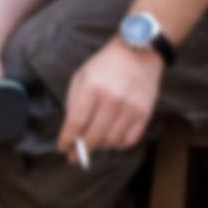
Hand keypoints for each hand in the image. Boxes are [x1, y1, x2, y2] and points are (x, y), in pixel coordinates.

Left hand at [57, 37, 163, 164]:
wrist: (138, 53)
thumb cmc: (104, 65)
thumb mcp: (81, 76)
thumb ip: (74, 101)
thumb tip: (71, 129)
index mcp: (91, 89)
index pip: (76, 123)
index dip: (67, 139)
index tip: (62, 148)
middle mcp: (111, 101)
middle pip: (94, 136)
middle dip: (82, 148)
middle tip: (75, 154)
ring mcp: (130, 109)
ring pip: (111, 141)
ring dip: (100, 146)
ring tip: (94, 141)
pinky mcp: (144, 114)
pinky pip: (129, 140)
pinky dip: (118, 144)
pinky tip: (112, 139)